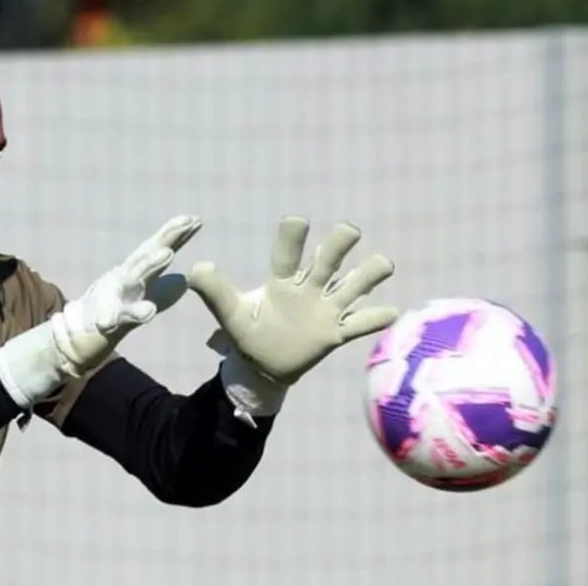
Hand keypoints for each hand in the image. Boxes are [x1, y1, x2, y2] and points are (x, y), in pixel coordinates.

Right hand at [0, 215, 200, 406]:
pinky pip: (121, 317)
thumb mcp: (143, 298)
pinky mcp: (107, 320)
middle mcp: (125, 278)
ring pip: (134, 278)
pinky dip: (133, 313)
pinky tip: (148, 312)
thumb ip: (165, 289)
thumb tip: (185, 281)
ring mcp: (115, 296)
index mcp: (136, 274)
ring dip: (150, 264)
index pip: (157, 249)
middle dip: (166, 237)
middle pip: (147, 254)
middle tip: (186, 223)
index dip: (176, 234)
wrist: (77, 333)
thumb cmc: (114, 311)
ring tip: (167, 253)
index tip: (196, 219)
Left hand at [187, 216, 396, 415]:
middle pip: (329, 258)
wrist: (262, 366)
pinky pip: (361, 324)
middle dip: (339, 243)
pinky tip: (391, 312)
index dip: (292, 237)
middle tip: (349, 231)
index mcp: (282, 280)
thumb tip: (196, 270)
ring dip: (369, 274)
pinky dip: (376, 319)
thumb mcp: (229, 313)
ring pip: (354, 286)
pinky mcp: (335, 333)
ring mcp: (325, 309)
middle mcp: (309, 287)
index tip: (297, 221)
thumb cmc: (247, 332)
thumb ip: (215, 292)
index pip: (288, 253)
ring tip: (381, 265)